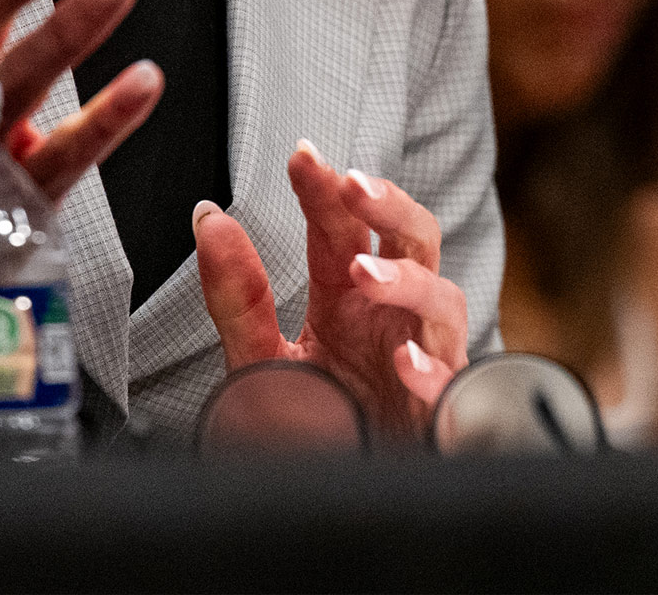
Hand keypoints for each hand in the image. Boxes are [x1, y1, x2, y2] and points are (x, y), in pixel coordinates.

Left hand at [192, 141, 469, 439]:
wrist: (336, 502)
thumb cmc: (311, 426)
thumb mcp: (260, 360)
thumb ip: (237, 296)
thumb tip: (206, 216)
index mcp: (348, 299)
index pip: (344, 229)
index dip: (328, 189)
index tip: (302, 155)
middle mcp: (391, 319)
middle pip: (414, 240)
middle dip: (390, 205)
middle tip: (354, 184)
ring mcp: (421, 360)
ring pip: (442, 299)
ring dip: (407, 280)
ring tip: (361, 273)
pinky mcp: (437, 414)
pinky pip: (451, 383)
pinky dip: (432, 369)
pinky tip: (404, 364)